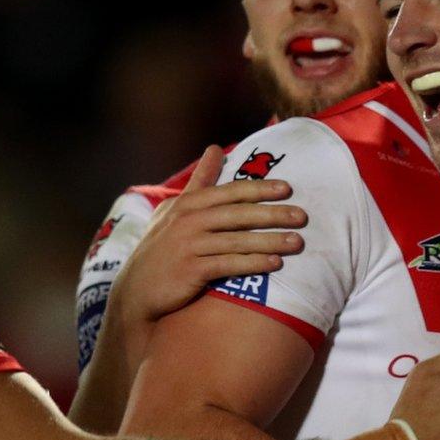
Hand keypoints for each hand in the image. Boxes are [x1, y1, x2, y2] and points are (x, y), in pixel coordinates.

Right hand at [117, 144, 307, 323]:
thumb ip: (200, 181)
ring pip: (238, 240)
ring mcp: (189, 245)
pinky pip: (229, 264)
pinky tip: (275, 264)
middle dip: (272, 214)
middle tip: (302, 216)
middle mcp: (188, 220)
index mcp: (188, 203)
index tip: (287, 189)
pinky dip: (253, 263)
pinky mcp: (191, 270)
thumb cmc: (162, 247)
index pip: (230, 192)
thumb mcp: (175, 209)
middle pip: (238, 214)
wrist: (137, 291)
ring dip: (270, 241)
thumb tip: (215, 148)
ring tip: (297, 242)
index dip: (259, 189)